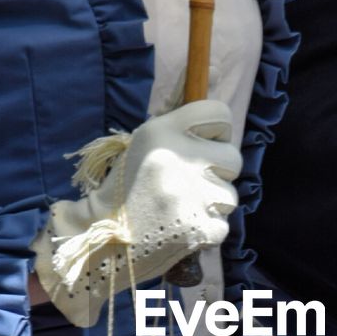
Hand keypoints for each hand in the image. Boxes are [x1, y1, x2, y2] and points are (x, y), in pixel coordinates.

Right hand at [31, 101, 242, 325]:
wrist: (102, 234)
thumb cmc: (126, 186)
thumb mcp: (144, 143)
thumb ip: (179, 126)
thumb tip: (218, 101)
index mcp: (163, 132)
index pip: (220, 114)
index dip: (217, 131)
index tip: (204, 144)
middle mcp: (179, 159)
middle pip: (233, 157)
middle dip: (218, 170)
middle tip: (191, 182)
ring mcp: (192, 196)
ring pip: (230, 194)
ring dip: (212, 202)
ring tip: (182, 207)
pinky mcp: (200, 229)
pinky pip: (223, 223)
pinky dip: (206, 228)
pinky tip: (181, 226)